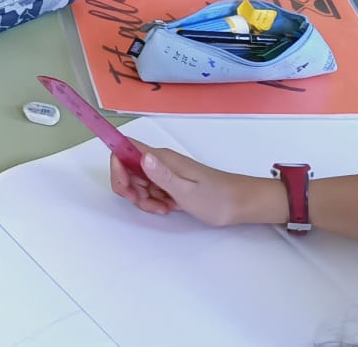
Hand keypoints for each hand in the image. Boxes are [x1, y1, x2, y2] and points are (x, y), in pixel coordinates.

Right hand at [106, 141, 283, 228]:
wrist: (241, 204)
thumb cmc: (216, 198)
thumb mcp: (187, 191)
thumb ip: (162, 175)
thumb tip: (141, 156)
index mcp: (161, 158)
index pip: (125, 148)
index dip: (117, 165)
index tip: (125, 187)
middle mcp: (160, 161)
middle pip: (128, 168)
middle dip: (130, 188)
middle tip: (146, 204)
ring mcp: (166, 172)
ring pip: (139, 182)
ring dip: (142, 198)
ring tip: (162, 209)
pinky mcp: (171, 183)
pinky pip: (151, 190)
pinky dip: (153, 201)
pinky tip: (167, 209)